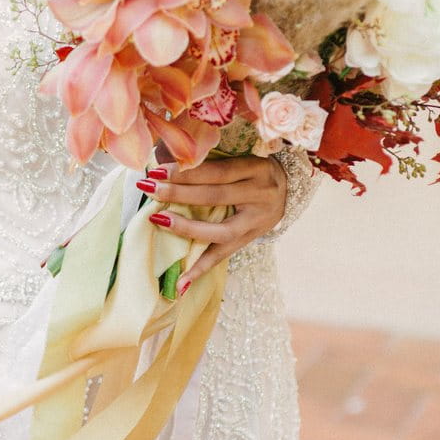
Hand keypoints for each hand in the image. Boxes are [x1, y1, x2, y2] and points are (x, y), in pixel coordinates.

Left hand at [137, 155, 286, 291]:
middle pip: (215, 196)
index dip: (187, 171)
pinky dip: (201, 269)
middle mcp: (259, 194)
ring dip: (187, 228)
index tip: (157, 170)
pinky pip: (224, 256)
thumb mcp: (240, 156)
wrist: (289, 188)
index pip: (217, 171)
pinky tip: (181, 283)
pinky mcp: (251, 240)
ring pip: (221, 230)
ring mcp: (256, 221)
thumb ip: (209, 158)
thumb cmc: (254, 168)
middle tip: (150, 190)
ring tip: (158, 221)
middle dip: (179, 193)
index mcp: (255, 168)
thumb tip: (162, 156)